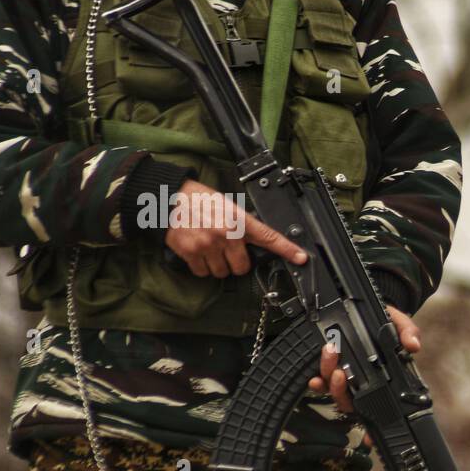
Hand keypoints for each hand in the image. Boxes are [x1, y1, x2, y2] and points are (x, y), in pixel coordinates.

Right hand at [164, 179, 307, 276]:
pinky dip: (202, 267)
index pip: (268, 237)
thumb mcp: (227, 206)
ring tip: (210, 248)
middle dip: (236, 262)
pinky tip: (198, 251)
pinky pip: (204, 273)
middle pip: (242, 267)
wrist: (167, 198)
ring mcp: (209, 245)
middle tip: (226, 250)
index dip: (287, 250)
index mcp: (238, 220)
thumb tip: (254, 241)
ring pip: (223, 272)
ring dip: (218, 265)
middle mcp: (226, 234)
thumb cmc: (197, 200)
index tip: (301, 258)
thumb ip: (242, 224)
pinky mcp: (192, 253)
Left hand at [308, 305, 421, 444]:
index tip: (369, 437)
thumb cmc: (385, 321)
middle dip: (341, 390)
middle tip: (341, 372)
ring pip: (334, 392)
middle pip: (350, 401)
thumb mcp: (399, 322)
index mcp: (382, 379)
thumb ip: (407, 332)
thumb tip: (414, 345)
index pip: (377, 406)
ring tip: (329, 358)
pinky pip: (321, 382)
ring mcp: (344, 378)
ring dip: (329, 382)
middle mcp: (362, 384)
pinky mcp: (328, 369)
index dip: (372, 426)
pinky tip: (313, 378)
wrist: (364, 308)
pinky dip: (317, 382)